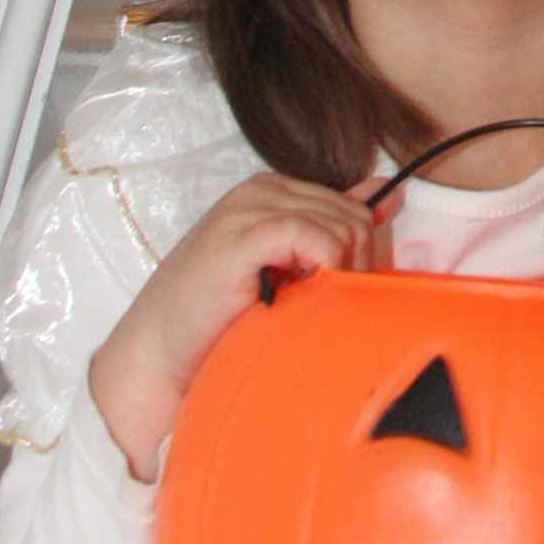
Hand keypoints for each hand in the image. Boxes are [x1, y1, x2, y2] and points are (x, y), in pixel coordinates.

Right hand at [88, 170, 388, 481]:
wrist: (158, 353)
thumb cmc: (215, 318)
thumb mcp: (281, 267)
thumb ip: (326, 229)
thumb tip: (385, 195)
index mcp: (272, 192)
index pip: (351, 208)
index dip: (362, 253)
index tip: (350, 293)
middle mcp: (261, 190)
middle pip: (353, 217)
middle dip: (358, 265)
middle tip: (334, 306)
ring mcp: (249, 209)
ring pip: (341, 226)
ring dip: (342, 272)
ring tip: (312, 307)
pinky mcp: (243, 234)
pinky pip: (315, 238)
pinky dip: (326, 267)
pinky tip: (305, 296)